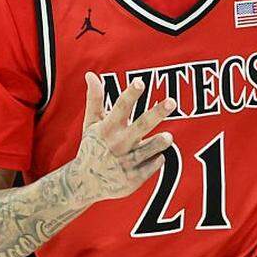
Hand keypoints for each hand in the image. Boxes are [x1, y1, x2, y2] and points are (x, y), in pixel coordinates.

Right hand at [68, 73, 175, 202]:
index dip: (130, 94)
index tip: (140, 82)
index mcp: (107, 128)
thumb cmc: (93, 147)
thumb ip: (94, 99)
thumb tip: (90, 74)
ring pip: (147, 150)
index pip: (120, 107)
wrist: (85, 182)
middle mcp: (117, 144)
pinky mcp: (132, 179)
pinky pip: (149, 167)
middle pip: (140, 126)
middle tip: (172, 101)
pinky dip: (156, 160)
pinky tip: (160, 154)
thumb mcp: (91, 124)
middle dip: (156, 113)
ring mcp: (125, 162)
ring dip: (158, 143)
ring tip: (169, 137)